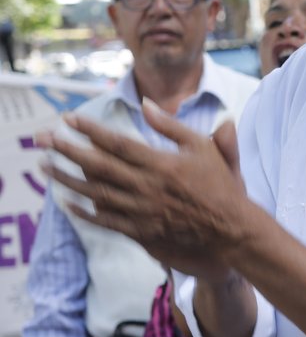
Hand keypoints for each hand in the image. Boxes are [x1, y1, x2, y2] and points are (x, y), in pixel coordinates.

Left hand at [37, 100, 249, 280]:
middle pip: (98, 166)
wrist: (231, 230)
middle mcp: (147, 187)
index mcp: (162, 163)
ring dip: (67, 179)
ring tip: (45, 167)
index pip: (117, 143)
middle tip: (42, 139)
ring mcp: (141, 211)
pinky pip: (106, 221)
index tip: (69, 119)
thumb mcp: (204, 148)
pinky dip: (84, 211)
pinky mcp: (141, 232)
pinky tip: (68, 202)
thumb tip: (148, 104)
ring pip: (95, 193)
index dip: (90, 130)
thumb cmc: (221, 186)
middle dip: (67, 150)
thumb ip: (172, 126)